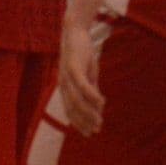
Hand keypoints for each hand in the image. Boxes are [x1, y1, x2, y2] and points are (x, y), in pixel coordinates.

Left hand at [56, 17, 105, 135]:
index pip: (70, 110)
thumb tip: (99, 106)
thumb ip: (91, 89)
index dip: (80, 123)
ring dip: (88, 112)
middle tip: (96, 130)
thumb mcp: (88, 74)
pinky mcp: (73, 67)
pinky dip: (92, 95)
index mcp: (65, 88)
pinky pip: (82, 85)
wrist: (75, 32)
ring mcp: (67, 76)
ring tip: (99, 120)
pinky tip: (102, 102)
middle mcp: (63, 84)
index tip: (90, 132)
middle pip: (72, 109)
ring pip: (77, 100)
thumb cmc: (82, 54)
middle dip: (84, 121)